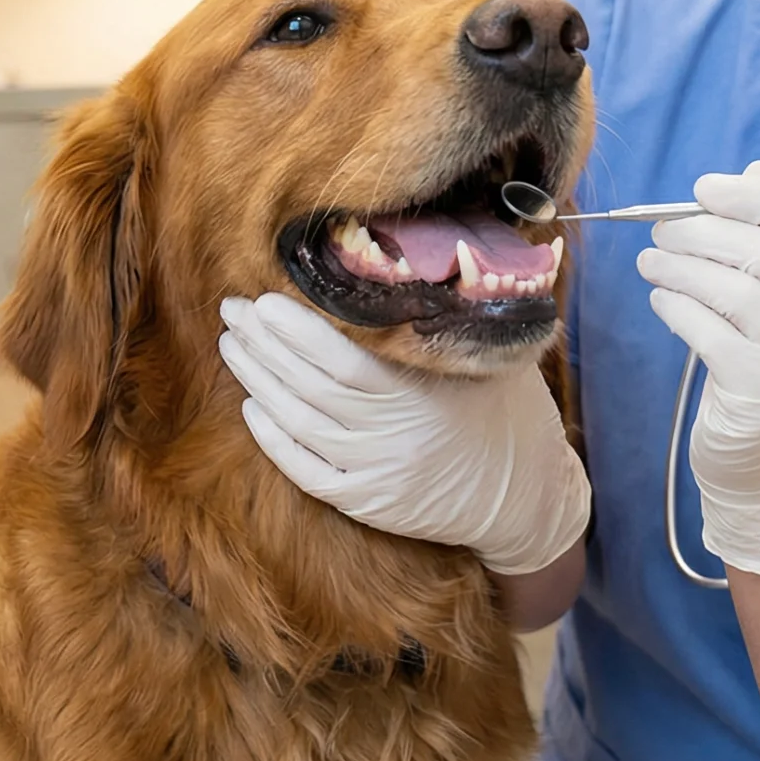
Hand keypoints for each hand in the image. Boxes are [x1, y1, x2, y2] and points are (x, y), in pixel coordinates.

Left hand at [217, 294, 590, 575]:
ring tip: (234, 346)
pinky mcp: (366, 503)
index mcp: (420, 394)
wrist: (526, 498)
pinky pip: (305, 471)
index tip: (264, 300)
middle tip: (234, 311)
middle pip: (308, 386)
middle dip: (263, 345)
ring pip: (298, 424)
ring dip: (258, 382)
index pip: (340, 358)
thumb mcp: (494, 360)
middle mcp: (392, 436)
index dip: (295, 330)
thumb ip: (453, 321)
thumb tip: (424, 257)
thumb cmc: (510, 413)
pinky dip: (273, 439)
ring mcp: (375, 474)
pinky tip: (252, 408)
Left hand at [639, 162, 759, 575]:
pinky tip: (662, 300)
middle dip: (699, 232)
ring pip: (731, 290)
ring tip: (651, 262)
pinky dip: (677, 308)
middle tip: (660, 230)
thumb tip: (757, 169)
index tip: (703, 188)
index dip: (754, 195)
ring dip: (679, 267)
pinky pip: (709, 332)